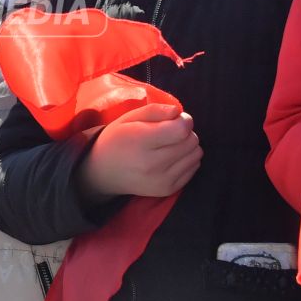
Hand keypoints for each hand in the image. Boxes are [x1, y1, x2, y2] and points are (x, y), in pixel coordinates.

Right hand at [77, 102, 201, 199]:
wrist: (104, 172)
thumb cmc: (118, 140)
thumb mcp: (129, 118)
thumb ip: (155, 110)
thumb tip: (178, 112)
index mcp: (140, 142)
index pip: (181, 129)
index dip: (183, 119)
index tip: (173, 119)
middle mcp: (152, 164)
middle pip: (191, 141)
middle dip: (185, 131)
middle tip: (169, 132)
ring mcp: (161, 180)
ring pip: (196, 154)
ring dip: (188, 145)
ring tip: (169, 145)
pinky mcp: (168, 190)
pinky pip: (194, 167)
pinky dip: (187, 159)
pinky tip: (170, 158)